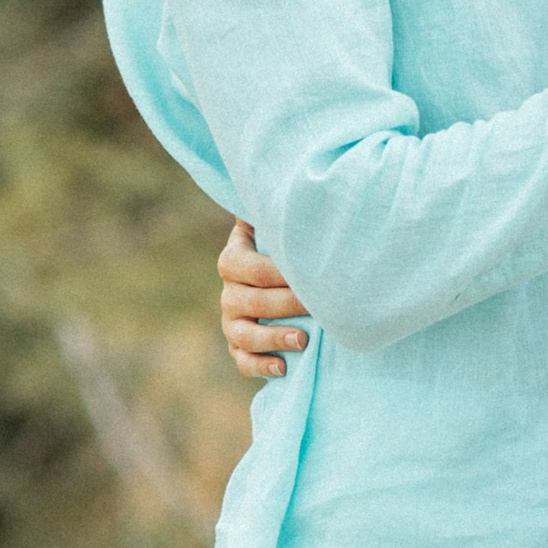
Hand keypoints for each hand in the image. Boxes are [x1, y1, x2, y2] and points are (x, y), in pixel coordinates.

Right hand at [219, 218, 307, 379]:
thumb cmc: (288, 252)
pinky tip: (284, 368)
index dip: (280, 273)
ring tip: (303, 341)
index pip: (251, 267)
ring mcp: (231, 322)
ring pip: (245, 334)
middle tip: (320, 307)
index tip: (310, 275)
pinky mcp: (239, 348)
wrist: (280, 282)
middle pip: (253, 301)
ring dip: (273, 338)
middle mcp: (228, 293)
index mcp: (233, 260)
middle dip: (288, 305)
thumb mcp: (278, 230)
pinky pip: (243, 361)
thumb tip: (290, 180)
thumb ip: (278, 214)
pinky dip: (261, 366)